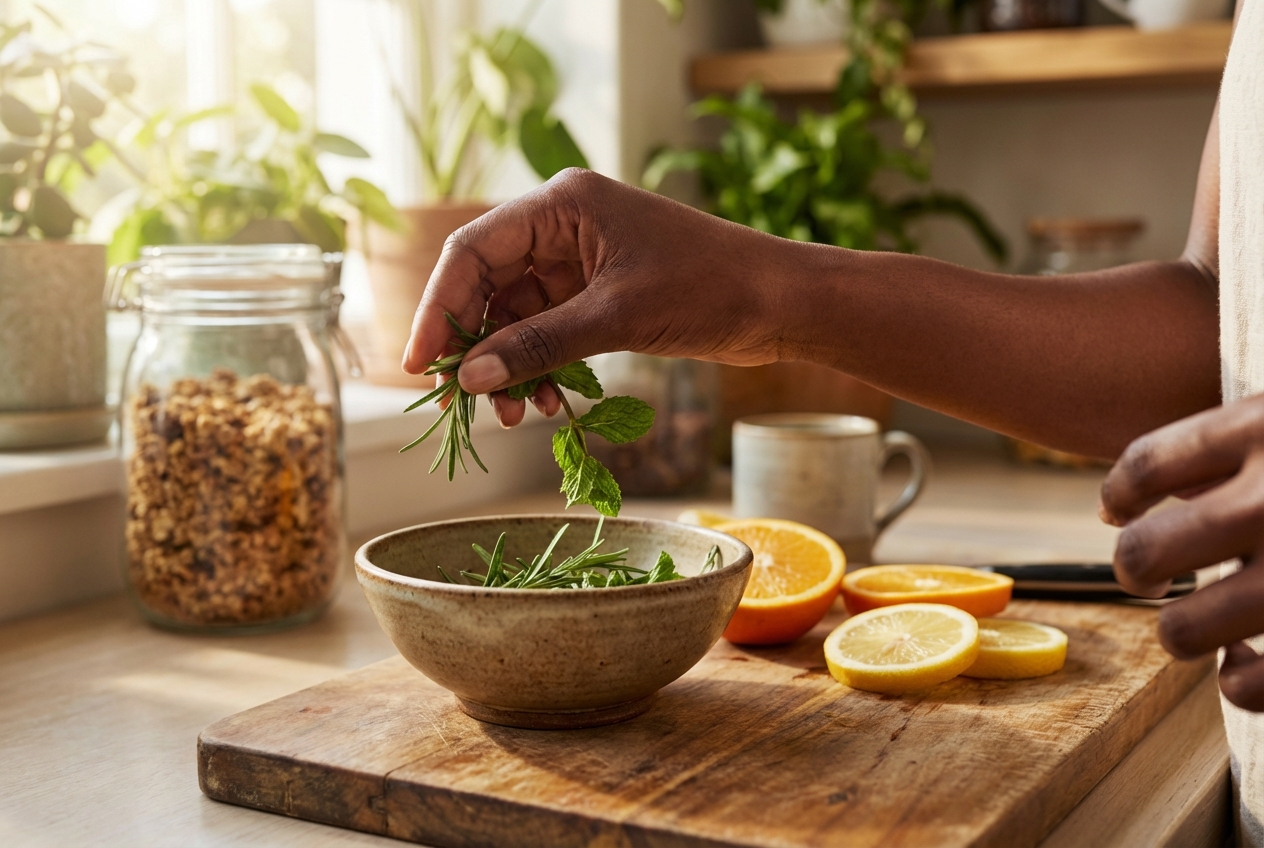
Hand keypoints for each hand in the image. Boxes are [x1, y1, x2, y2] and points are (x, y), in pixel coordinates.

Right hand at [401, 169, 788, 425]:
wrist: (780, 303)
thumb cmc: (708, 288)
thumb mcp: (615, 317)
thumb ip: (539, 345)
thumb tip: (469, 377)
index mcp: (562, 204)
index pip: (474, 251)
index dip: (439, 306)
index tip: (421, 363)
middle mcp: (563, 226)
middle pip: (489, 286)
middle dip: (477, 346)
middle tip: (467, 402)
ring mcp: (581, 261)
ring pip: (517, 316)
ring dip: (510, 366)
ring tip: (515, 415)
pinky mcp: (599, 294)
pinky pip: (548, 332)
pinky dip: (541, 367)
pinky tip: (545, 403)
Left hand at [1100, 394, 1263, 709]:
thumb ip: (1237, 445)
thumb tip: (1135, 497)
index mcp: (1263, 426)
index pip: (1145, 463)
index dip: (1121, 492)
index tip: (1117, 509)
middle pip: (1145, 552)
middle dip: (1138, 568)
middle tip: (1149, 574)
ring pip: (1183, 630)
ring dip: (1181, 631)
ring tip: (1192, 623)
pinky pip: (1252, 687)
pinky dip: (1242, 685)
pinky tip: (1242, 668)